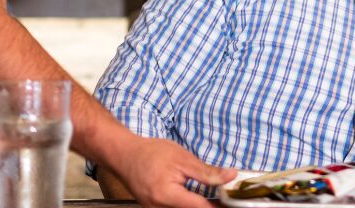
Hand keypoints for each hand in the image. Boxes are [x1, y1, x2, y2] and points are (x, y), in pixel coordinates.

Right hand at [107, 136, 234, 207]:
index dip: (218, 206)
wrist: (124, 155)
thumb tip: (230, 176)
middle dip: (208, 206)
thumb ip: (207, 172)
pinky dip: (187, 205)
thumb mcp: (182, 158)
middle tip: (223, 199)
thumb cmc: (150, 153)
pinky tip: (196, 199)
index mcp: (167, 196)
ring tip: (213, 199)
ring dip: (198, 206)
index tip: (231, 202)